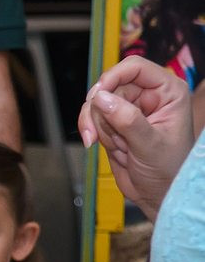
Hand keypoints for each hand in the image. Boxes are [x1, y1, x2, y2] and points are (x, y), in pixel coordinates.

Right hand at [78, 56, 195, 220]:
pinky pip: (93, 119)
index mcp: (167, 91)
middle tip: (99, 135)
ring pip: (97, 104)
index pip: (135, 68)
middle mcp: (148, 96)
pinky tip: (107, 147)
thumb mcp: (150, 144)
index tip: (97, 96)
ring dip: (99, 126)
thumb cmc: (168, 170)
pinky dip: (94, 133)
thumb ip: (127, 119)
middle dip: (101, 112)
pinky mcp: (114, 123)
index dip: (112, 78)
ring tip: (117, 146)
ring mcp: (130, 109)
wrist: (157, 193)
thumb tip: (101, 98)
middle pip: (110, 86)